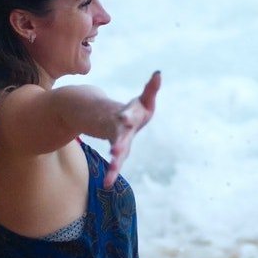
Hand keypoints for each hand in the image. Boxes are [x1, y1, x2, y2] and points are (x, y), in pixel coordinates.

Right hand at [104, 71, 160, 188]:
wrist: (99, 114)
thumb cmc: (131, 110)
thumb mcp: (142, 101)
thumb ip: (151, 89)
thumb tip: (158, 73)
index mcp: (129, 113)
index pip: (129, 113)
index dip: (127, 115)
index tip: (125, 119)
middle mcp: (120, 126)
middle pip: (119, 134)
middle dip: (118, 141)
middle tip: (115, 149)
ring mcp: (116, 138)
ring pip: (116, 149)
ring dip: (115, 159)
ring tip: (113, 164)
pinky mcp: (117, 150)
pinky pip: (115, 164)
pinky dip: (112, 173)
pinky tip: (108, 185)